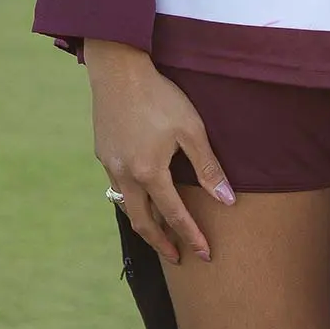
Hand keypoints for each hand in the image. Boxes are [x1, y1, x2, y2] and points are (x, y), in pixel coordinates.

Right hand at [84, 39, 235, 264]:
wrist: (119, 70)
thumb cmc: (160, 96)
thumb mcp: (191, 129)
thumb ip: (207, 167)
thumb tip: (227, 200)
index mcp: (149, 173)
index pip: (174, 215)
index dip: (191, 236)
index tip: (204, 254)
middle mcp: (126, 175)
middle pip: (143, 222)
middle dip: (161, 243)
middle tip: (177, 257)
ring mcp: (110, 165)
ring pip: (126, 205)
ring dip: (144, 223)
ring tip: (158, 232)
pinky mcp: (103, 152)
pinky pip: (117, 185)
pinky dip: (131, 198)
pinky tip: (139, 194)